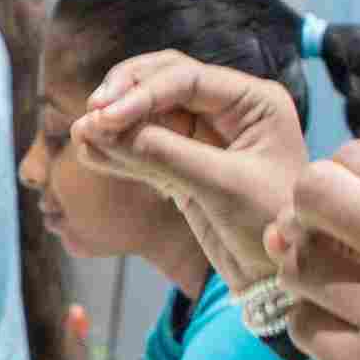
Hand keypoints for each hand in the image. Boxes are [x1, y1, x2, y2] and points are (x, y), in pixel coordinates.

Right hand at [76, 51, 312, 267]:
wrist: (278, 280)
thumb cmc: (270, 227)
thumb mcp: (221, 187)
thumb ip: (164, 155)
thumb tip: (102, 132)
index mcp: (253, 102)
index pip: (186, 79)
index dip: (141, 93)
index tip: (105, 117)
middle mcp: (228, 111)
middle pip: (163, 82)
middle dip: (125, 96)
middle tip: (91, 117)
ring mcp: (205, 137)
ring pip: (149, 114)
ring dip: (115, 125)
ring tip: (81, 137)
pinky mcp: (184, 165)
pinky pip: (144, 149)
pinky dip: (118, 152)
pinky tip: (90, 154)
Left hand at [271, 144, 359, 359]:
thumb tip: (286, 217)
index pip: (357, 157)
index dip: (338, 182)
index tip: (349, 215)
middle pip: (315, 193)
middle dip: (303, 214)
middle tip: (320, 245)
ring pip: (297, 264)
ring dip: (303, 277)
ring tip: (337, 296)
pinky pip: (302, 325)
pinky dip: (314, 328)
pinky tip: (348, 337)